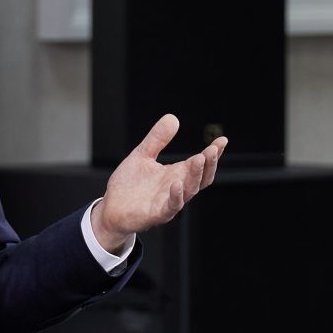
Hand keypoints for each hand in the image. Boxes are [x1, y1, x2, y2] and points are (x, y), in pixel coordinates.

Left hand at [92, 114, 226, 252]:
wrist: (110, 208)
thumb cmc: (129, 184)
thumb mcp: (142, 155)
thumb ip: (157, 139)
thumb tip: (173, 118)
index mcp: (176, 174)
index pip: (200, 164)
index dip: (213, 153)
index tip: (222, 140)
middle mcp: (177, 188)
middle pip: (201, 178)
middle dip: (209, 164)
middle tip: (213, 149)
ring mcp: (169, 202)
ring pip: (190, 190)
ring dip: (196, 175)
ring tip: (199, 159)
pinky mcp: (157, 214)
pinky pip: (171, 206)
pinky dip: (176, 196)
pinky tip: (176, 184)